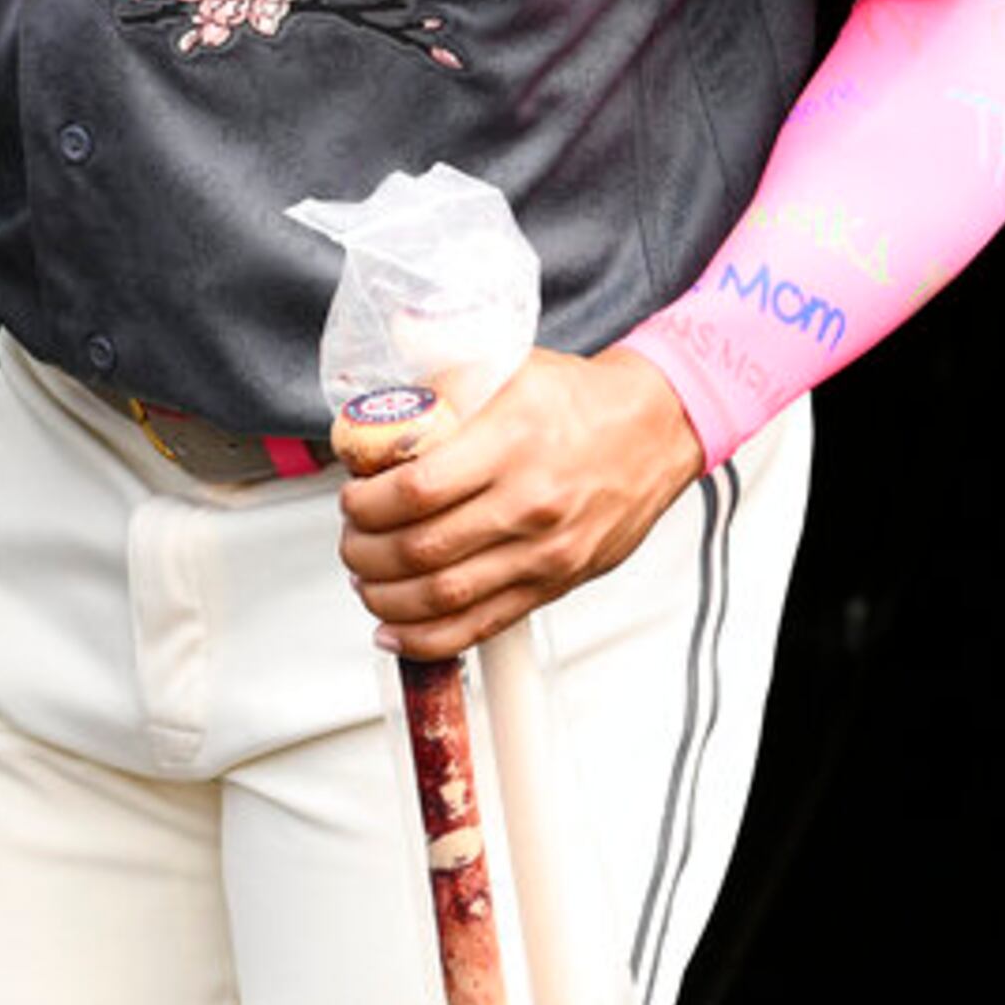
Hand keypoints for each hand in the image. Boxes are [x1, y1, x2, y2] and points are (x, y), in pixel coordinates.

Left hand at [335, 348, 707, 659]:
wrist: (653, 431)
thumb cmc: (577, 400)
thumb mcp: (506, 365)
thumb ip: (440, 381)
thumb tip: (376, 405)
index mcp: (509, 443)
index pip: (417, 489)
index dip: (367, 503)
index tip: (350, 498)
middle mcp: (527, 503)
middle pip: (422, 548)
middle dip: (365, 551)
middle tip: (350, 539)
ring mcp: (542, 552)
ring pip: (445, 596)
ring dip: (386, 597)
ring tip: (365, 579)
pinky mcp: (554, 585)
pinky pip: (482, 626)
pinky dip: (430, 639)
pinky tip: (394, 631)